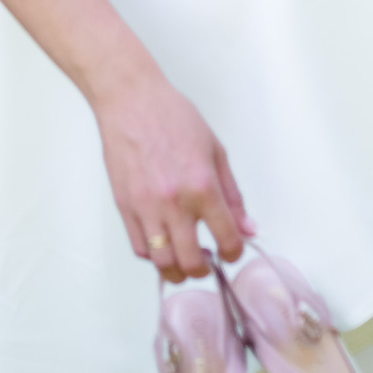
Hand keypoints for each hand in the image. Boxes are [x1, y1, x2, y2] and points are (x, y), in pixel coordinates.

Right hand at [92, 72, 252, 280]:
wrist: (130, 100)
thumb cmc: (172, 117)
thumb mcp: (216, 151)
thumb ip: (233, 196)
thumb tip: (248, 229)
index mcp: (203, 186)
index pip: (227, 239)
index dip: (234, 252)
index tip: (232, 251)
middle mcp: (174, 202)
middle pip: (192, 262)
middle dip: (205, 271)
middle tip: (208, 262)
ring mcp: (146, 206)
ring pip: (162, 262)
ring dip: (177, 270)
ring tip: (184, 261)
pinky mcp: (124, 206)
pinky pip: (140, 247)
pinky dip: (154, 254)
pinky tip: (163, 243)